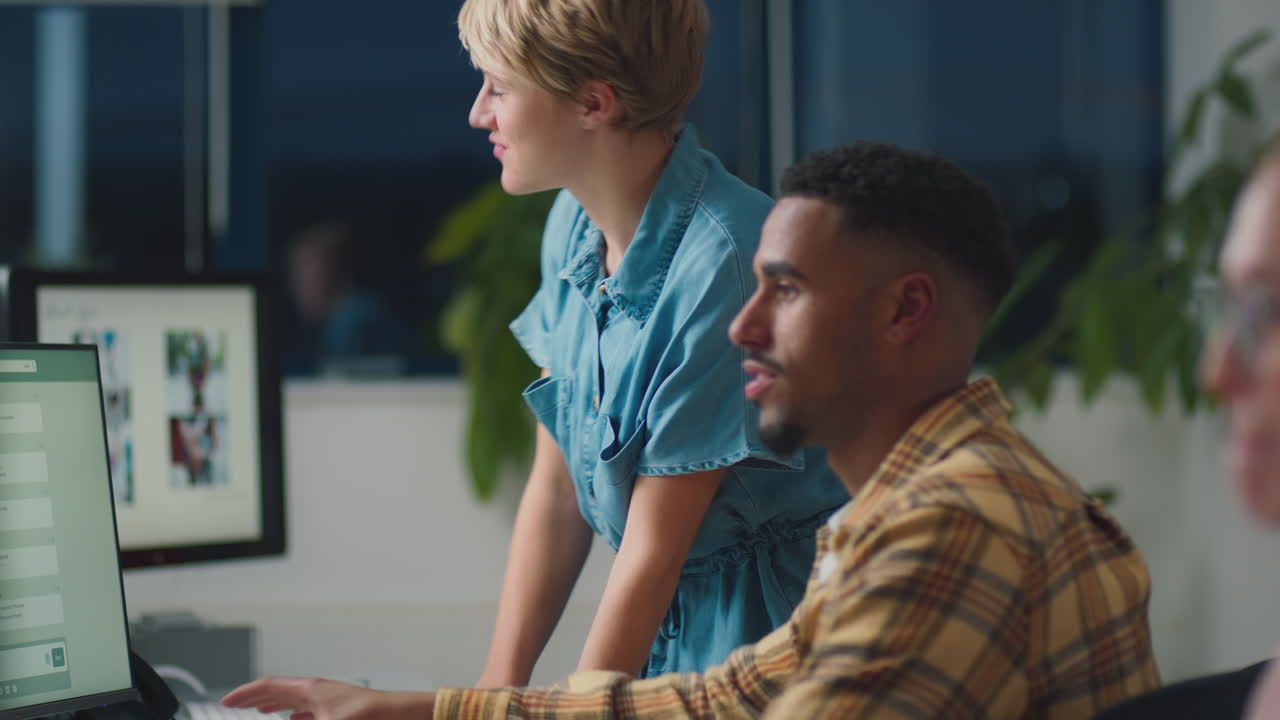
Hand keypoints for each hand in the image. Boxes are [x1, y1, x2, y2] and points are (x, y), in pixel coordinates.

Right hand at [221, 676, 432, 719]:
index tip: (227, 701)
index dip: (245, 693)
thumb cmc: (368, 717)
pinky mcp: (341, 711)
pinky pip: (310, 710)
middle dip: (256, 697)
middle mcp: (319, 690)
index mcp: (311, 688)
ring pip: (295, 699)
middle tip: (237, 704)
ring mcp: (331, 699)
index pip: (269, 685)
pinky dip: (296, 715)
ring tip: (262, 711)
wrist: (400, 716)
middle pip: (280, 689)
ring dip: (275, 705)